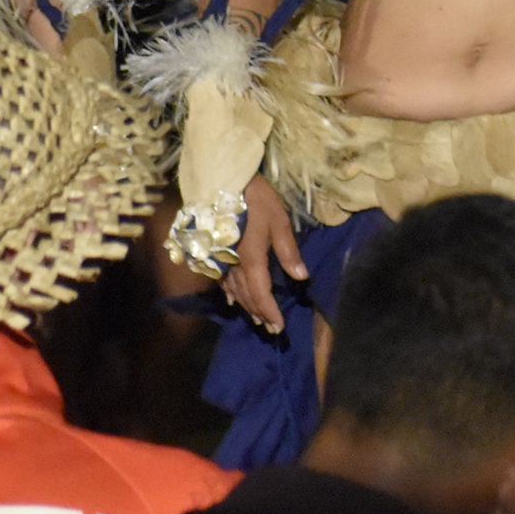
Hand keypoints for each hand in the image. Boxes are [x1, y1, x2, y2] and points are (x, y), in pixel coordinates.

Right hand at [222, 175, 303, 333]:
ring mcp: (220, 261)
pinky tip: (235, 301)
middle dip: (260, 313)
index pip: (261, 292)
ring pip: (234, 291)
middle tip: (272, 329)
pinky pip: (222, 281)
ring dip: (247, 306)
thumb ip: (288, 251)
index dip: (270, 311)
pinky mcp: (213, 255)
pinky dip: (232, 294)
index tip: (279, 327)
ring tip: (258, 320)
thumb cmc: (255, 200)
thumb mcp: (278, 222)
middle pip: (246, 296)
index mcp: (250, 258)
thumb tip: (301, 277)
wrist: (221, 184)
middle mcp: (232, 264)